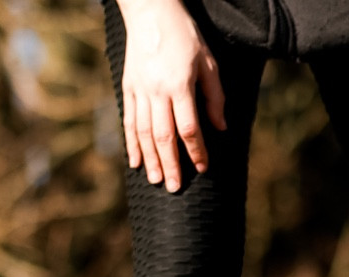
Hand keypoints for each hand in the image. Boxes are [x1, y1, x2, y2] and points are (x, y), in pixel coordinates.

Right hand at [116, 0, 226, 191]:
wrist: (150, 12)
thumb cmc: (186, 37)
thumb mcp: (209, 64)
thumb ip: (215, 98)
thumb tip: (221, 128)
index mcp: (179, 86)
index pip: (189, 128)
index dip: (196, 151)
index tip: (204, 168)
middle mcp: (156, 91)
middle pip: (163, 136)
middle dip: (170, 164)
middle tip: (175, 188)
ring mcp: (139, 90)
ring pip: (143, 132)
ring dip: (150, 159)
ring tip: (156, 180)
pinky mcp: (127, 87)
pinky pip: (129, 120)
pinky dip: (131, 143)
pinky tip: (134, 161)